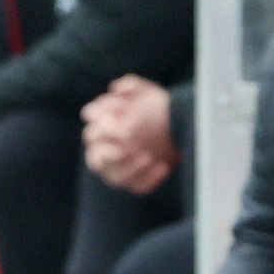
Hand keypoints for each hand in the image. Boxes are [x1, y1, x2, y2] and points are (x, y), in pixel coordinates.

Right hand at [82, 75, 176, 194]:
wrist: (181, 126)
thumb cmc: (158, 108)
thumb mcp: (147, 92)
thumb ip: (131, 86)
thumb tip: (116, 88)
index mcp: (102, 131)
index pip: (92, 133)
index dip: (105, 128)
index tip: (122, 121)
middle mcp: (107, 153)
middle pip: (96, 159)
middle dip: (112, 152)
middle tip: (131, 142)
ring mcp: (122, 169)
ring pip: (115, 178)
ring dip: (129, 168)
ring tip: (148, 156)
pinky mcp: (138, 181)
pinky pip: (138, 187)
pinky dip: (150, 178)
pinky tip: (163, 166)